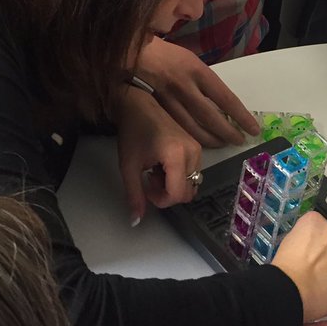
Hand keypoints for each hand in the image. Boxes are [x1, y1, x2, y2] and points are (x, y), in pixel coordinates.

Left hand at [116, 88, 201, 221]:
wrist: (139, 104)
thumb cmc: (132, 133)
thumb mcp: (128, 167)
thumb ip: (134, 196)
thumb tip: (136, 221)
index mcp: (177, 156)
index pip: (178, 195)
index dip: (161, 200)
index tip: (146, 188)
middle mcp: (194, 153)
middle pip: (188, 192)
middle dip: (168, 193)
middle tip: (150, 179)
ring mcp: (198, 149)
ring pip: (192, 183)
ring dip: (174, 185)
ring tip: (156, 170)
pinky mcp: (198, 146)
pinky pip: (194, 172)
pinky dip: (180, 176)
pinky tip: (164, 164)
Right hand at [135, 36, 258, 146]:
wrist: (133, 54)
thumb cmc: (166, 55)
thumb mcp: (191, 60)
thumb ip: (205, 80)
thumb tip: (223, 103)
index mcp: (198, 71)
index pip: (226, 99)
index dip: (241, 116)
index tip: (253, 128)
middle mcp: (185, 86)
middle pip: (211, 117)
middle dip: (228, 132)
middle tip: (239, 141)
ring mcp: (170, 100)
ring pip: (194, 127)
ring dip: (211, 139)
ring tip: (222, 144)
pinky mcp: (158, 109)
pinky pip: (178, 128)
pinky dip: (191, 137)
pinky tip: (200, 142)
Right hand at [271, 211, 326, 320]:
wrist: (293, 289)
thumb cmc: (285, 266)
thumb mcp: (288, 242)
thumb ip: (303, 238)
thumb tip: (307, 246)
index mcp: (315, 220)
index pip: (316, 224)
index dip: (311, 239)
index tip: (306, 249)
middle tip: (314, 264)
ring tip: (319, 279)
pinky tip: (325, 289)